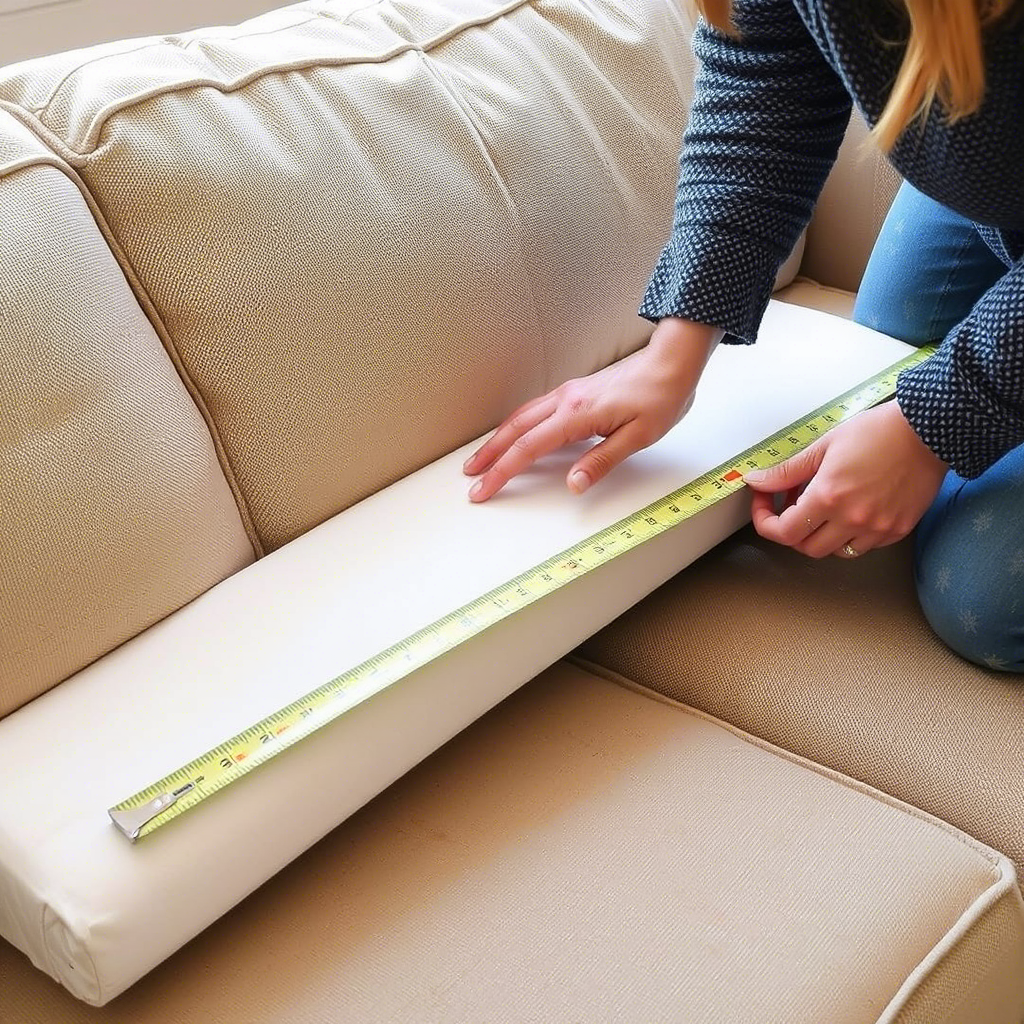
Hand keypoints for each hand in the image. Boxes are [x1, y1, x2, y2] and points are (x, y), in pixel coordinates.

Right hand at [464, 319, 720, 501]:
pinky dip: (516, 426)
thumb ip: (602, 461)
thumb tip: (573, 484)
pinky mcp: (575, 391)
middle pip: (514, 429)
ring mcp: (568, 393)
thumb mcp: (638, 437)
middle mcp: (566, 401)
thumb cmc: (661, 397)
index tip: (484, 490)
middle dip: (489, 455)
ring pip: (521, 417)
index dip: (502, 472)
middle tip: (470, 477)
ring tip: (482, 458)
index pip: (528, 448)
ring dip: (498, 439)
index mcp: (578, 414)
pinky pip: (534, 409)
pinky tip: (514, 435)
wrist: (672, 361)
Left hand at [743, 400, 948, 557]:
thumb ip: (787, 471)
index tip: (763, 505)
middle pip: (806, 548)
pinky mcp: (898, 530)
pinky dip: (850, 534)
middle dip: (792, 530)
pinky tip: (850, 509)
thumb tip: (757, 481)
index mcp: (829, 497)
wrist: (929, 430)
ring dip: (821, 535)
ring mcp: (878, 528)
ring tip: (822, 506)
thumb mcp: (824, 446)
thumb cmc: (878, 432)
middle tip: (791, 503)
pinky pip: (865, 545)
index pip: (784, 532)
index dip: (765, 522)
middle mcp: (852, 519)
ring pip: (836, 551)